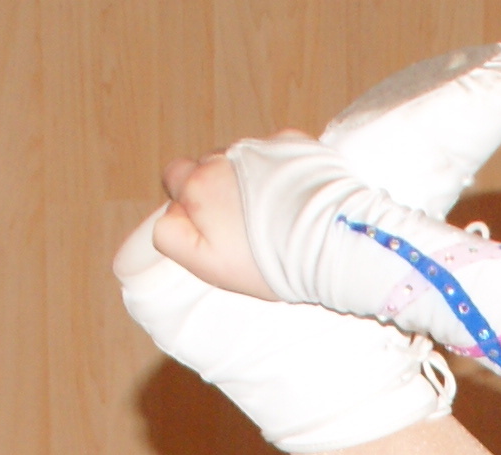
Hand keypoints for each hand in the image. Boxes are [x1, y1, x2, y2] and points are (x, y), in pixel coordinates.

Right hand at [152, 144, 282, 298]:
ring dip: (251, 178)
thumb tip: (167, 214)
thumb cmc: (271, 263)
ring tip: (275, 212)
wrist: (333, 245)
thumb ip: (173, 236)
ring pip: (242, 158)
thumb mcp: (208, 264)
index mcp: (199, 185)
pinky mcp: (295, 143)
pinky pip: (276, 151)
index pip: (175, 178)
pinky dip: (281, 170)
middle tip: (245, 222)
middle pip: (209, 164)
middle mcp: (226, 157)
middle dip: (219, 187)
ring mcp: (261, 146)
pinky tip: (294, 197)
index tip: (212, 224)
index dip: (189, 202)